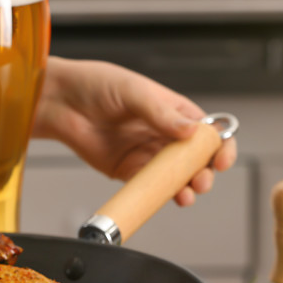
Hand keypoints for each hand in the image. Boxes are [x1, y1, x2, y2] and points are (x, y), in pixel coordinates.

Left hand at [32, 57, 236, 205]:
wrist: (60, 103)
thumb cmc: (95, 85)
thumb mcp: (132, 92)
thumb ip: (160, 113)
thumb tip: (190, 130)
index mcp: (172, 110)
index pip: (207, 130)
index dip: (219, 146)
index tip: (222, 159)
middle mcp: (163, 133)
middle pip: (195, 158)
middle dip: (204, 172)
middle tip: (201, 180)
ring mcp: (146, 153)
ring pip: (175, 176)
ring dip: (185, 187)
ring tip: (187, 193)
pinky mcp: (127, 170)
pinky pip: (149, 186)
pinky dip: (161, 195)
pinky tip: (169, 198)